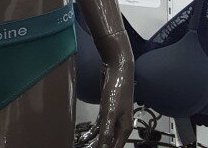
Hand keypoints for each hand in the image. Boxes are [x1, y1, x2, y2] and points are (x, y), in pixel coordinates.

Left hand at [90, 30, 134, 147]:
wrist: (118, 67)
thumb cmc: (117, 90)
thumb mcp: (110, 112)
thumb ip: (107, 132)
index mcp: (124, 128)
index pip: (115, 147)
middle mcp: (120, 124)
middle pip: (109, 142)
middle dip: (99, 146)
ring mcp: (114, 116)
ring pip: (103, 133)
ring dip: (94, 140)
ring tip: (83, 144)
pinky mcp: (107, 108)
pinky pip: (100, 124)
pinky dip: (93, 130)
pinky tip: (85, 134)